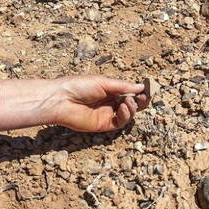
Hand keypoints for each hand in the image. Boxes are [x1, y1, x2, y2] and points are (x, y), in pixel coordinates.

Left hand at [0, 76, 150, 132]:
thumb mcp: (103, 82)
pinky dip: (125, 116)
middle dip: (139, 101)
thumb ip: (122, 86)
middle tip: (143, 98)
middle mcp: (109, 102)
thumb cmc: (79, 86)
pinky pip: (120, 123)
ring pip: (127, 114)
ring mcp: (106, 114)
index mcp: (109, 90)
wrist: (62, 100)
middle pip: (131, 104)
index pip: (128, 91)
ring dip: (132, 108)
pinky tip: (123, 108)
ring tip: (128, 102)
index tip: (146, 89)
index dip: (138, 91)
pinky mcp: (103, 125)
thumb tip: (141, 87)